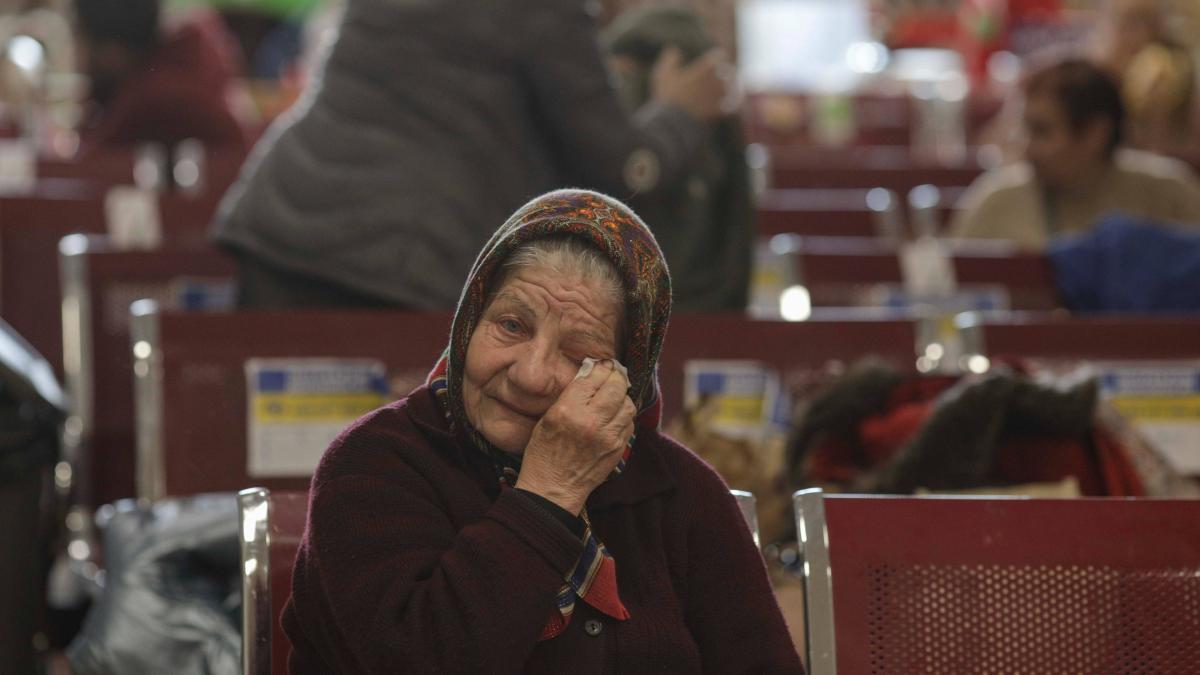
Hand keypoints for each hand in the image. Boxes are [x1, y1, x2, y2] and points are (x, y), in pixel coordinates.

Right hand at [515, 360, 636, 514]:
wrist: (553, 489)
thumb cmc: (543, 453)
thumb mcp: (547, 419)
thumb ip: (570, 395)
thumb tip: (590, 373)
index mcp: (568, 411)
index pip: (593, 378)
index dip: (600, 367)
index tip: (602, 365)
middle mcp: (591, 422)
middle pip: (616, 386)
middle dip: (615, 376)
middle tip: (612, 375)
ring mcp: (608, 437)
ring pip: (628, 403)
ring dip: (622, 396)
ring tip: (613, 396)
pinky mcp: (618, 448)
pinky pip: (630, 423)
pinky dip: (624, 415)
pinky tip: (614, 416)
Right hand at [650, 47, 736, 120]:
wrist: (673, 122)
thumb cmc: (668, 96)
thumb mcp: (663, 74)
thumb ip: (670, 60)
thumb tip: (673, 49)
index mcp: (704, 68)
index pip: (718, 57)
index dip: (718, 56)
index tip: (717, 57)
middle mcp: (715, 81)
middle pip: (728, 72)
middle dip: (727, 72)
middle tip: (727, 72)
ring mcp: (718, 97)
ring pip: (732, 88)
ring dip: (732, 87)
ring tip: (732, 87)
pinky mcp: (719, 112)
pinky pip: (732, 107)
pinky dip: (735, 105)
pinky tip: (735, 106)